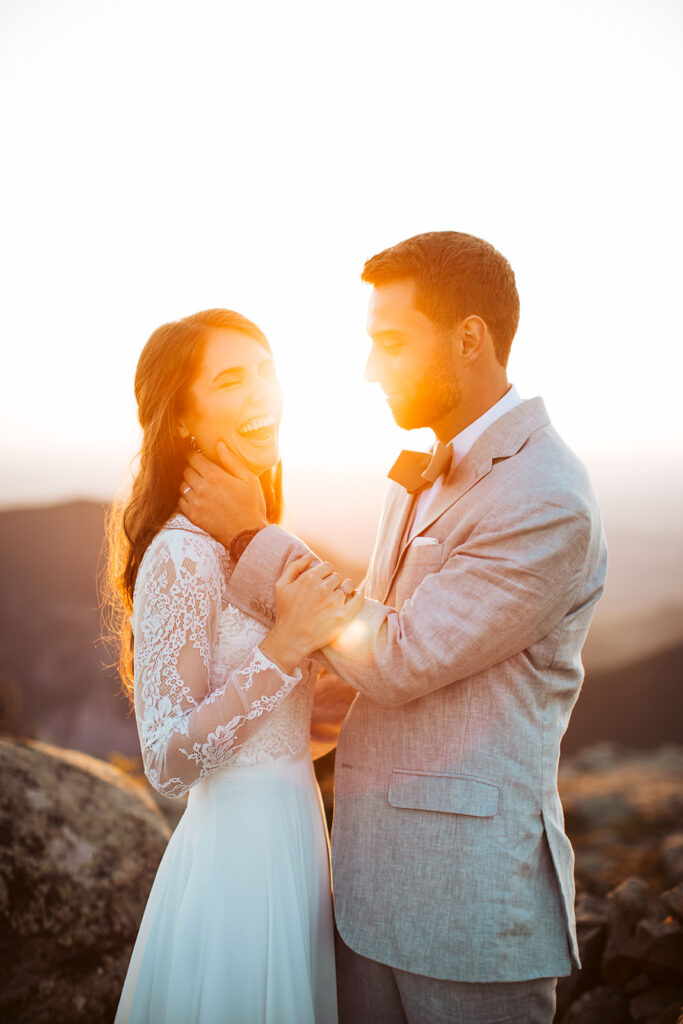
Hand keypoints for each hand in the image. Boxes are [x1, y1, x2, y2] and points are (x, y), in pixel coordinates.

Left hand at [178, 443, 266, 545]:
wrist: (247, 533)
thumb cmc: (251, 505)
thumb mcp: (249, 479)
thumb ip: (232, 461)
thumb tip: (219, 444)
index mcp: (215, 476)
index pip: (194, 458)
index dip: (191, 454)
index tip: (193, 453)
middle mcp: (202, 488)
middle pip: (186, 470)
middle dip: (191, 467)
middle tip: (198, 469)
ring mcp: (196, 502)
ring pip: (182, 485)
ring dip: (188, 483)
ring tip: (199, 484)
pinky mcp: (193, 515)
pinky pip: (181, 501)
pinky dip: (186, 498)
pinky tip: (197, 498)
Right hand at [260, 554, 362, 673]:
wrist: (291, 639)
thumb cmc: (285, 612)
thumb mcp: (281, 585)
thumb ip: (294, 567)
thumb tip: (309, 555)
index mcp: (309, 579)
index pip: (327, 566)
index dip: (326, 573)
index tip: (323, 580)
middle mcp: (323, 588)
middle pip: (336, 576)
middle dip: (333, 582)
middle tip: (327, 592)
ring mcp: (334, 602)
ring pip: (347, 585)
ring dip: (344, 588)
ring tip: (339, 596)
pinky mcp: (343, 616)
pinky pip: (358, 599)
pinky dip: (358, 596)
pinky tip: (355, 597)